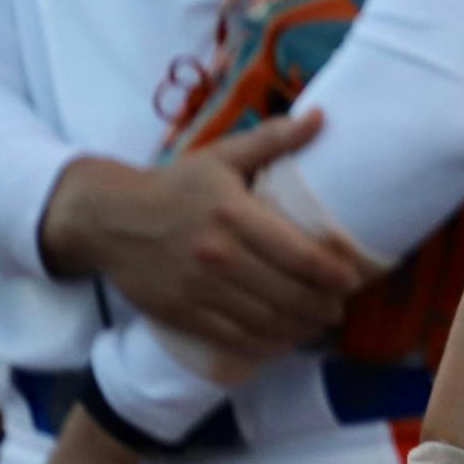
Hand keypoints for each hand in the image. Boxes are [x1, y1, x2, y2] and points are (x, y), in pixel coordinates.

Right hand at [39, 109, 366, 356]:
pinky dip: (267, 346)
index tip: (353, 278)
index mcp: (234, 213)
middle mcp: (219, 255)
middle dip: (323, 306)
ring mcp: (200, 289)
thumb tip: (320, 117)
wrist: (110, 219)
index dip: (333, 273)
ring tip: (319, 324)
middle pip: (288, 294)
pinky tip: (283, 341)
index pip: (298, 254)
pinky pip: (235, 340)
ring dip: (301, 329)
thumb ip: (273, 139)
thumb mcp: (221, 155)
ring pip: (266, 322)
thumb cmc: (175, 185)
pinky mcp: (183, 314)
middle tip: (340, 306)